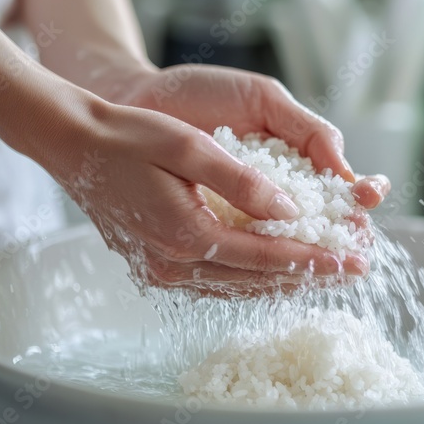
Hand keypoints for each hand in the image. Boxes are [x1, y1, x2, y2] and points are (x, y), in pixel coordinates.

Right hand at [28, 82, 372, 293]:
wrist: (74, 146)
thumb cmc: (129, 136)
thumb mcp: (189, 147)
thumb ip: (241, 182)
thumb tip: (289, 210)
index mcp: (186, 235)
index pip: (266, 258)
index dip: (312, 261)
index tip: (350, 262)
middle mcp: (174, 264)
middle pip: (255, 281)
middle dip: (307, 276)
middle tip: (350, 273)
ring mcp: (161, 271)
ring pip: (236, 287)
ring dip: (280, 281)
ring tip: (321, 274)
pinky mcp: (154, 267)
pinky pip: (213, 283)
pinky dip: (248, 279)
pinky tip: (271, 272)